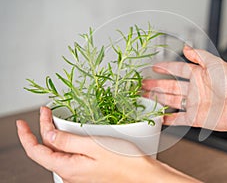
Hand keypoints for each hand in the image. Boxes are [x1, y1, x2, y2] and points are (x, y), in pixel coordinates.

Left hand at [16, 107, 200, 182]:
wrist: (142, 175)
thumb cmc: (124, 161)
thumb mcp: (94, 146)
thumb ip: (67, 141)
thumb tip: (47, 134)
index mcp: (68, 168)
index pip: (36, 152)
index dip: (26, 136)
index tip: (22, 122)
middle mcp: (70, 173)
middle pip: (45, 151)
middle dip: (41, 131)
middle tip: (45, 113)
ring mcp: (78, 173)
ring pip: (57, 153)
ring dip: (53, 136)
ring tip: (54, 120)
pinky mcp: (86, 169)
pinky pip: (68, 155)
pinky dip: (64, 142)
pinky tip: (70, 134)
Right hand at [143, 46, 226, 135]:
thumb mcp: (215, 64)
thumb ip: (199, 56)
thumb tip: (187, 48)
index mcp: (199, 75)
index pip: (178, 70)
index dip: (166, 68)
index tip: (155, 67)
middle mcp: (195, 89)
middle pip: (170, 86)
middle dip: (156, 85)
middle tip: (144, 84)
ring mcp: (194, 104)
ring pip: (171, 101)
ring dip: (157, 99)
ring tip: (145, 97)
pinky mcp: (195, 117)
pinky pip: (178, 119)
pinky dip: (168, 119)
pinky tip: (159, 116)